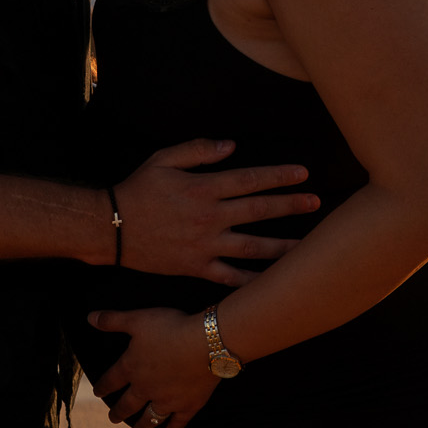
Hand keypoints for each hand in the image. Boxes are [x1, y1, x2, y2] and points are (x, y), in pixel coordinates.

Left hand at [89, 307, 220, 427]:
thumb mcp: (138, 319)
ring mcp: (167, 400)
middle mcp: (146, 388)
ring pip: (150, 417)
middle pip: (128, 404)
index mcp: (132, 367)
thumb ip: (113, 320)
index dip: (103, 386)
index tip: (97, 393)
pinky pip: (178, 422)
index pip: (111, 380)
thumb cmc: (170, 328)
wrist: (205, 343)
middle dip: (119, 412)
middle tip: (113, 419)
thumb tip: (89, 317)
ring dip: (143, 426)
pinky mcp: (188, 405)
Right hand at [113, 139, 318, 285]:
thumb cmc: (138, 189)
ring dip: (281, 244)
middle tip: (316, 202)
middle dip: (290, 205)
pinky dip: (251, 280)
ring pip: (251, 246)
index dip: (278, 176)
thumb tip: (232, 146)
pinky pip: (229, 276)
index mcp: (203, 188)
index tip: (303, 174)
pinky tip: (273, 281)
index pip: (250, 179)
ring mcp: (204, 245)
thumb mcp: (164, 159)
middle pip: (258, 210)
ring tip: (307, 245)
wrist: (111, 227)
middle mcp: (209, 217)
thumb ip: (199, 150)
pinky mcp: (196, 267)